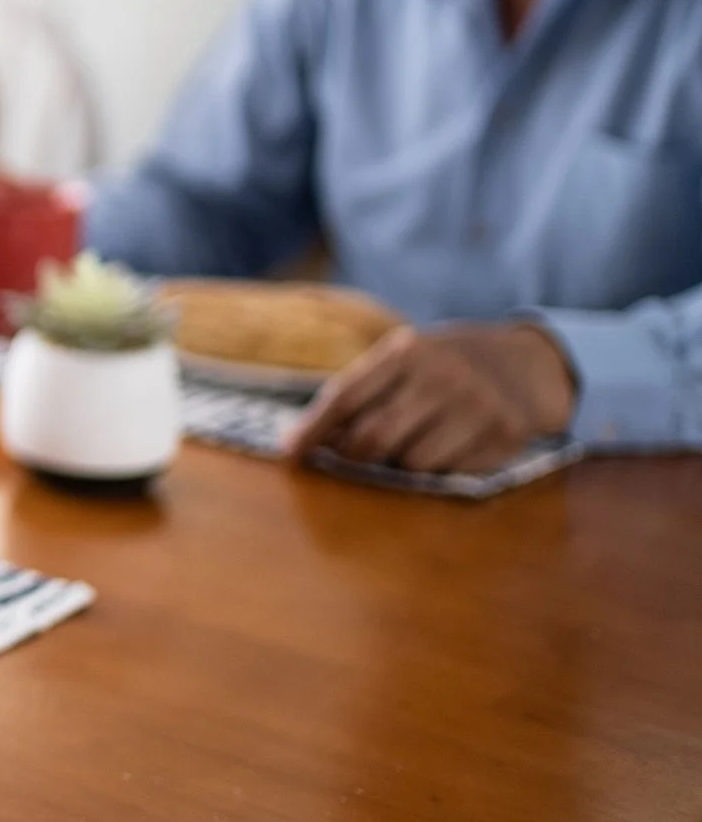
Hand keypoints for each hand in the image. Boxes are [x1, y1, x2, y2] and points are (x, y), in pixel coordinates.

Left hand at [286, 321, 578, 472]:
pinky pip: (451, 471)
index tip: (289, 452)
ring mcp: (477, 406)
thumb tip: (311, 437)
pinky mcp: (505, 434)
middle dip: (354, 455)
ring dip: (402, 463)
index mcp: (406, 351)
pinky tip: (453, 444)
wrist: (532, 363)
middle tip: (353, 455)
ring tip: (415, 440)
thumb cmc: (450, 364)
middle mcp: (441, 376)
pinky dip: (440, 466)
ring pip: (411, 463)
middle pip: (372, 438)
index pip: (345, 396)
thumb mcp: (407, 357)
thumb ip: (365, 390)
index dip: (313, 428)